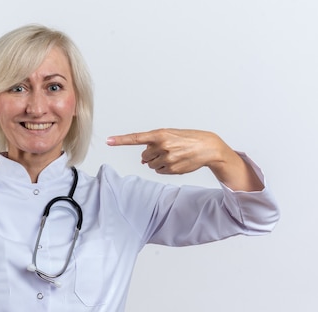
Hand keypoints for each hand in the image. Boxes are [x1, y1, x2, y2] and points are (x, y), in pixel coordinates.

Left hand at [106, 128, 263, 190]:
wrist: (208, 147)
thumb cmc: (188, 138)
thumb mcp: (171, 135)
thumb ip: (154, 143)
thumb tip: (143, 160)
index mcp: (161, 134)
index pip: (136, 138)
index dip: (121, 140)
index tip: (108, 141)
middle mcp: (162, 146)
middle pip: (144, 156)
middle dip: (151, 155)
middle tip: (166, 150)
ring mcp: (167, 159)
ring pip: (151, 165)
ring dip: (158, 162)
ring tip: (173, 155)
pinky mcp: (172, 169)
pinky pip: (159, 171)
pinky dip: (164, 168)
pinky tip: (176, 162)